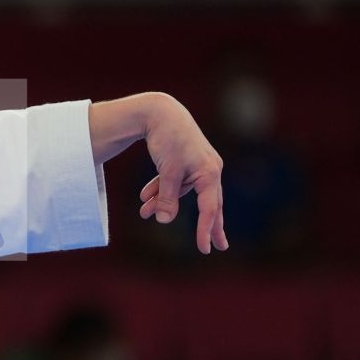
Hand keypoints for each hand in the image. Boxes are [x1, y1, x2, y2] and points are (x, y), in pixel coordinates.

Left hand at [136, 94, 228, 253]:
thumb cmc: (168, 139)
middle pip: (209, 204)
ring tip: (144, 213)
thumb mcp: (167, 171)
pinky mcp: (186, 161)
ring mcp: (198, 165)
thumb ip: (166, 197)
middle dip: (208, 226)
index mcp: (209, 173)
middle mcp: (209, 170)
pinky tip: (143, 197)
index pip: (210, 208)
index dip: (206, 230)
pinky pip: (175, 181)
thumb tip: (163, 220)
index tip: (204, 248)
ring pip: (182, 192)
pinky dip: (160, 189)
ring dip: (162, 202)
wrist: (161, 111)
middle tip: (217, 247)